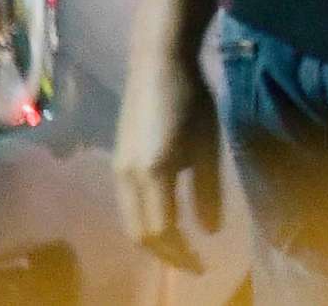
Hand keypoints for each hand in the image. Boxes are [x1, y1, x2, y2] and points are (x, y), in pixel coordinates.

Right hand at [113, 49, 219, 272]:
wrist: (158, 63)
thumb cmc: (192, 98)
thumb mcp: (207, 144)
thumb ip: (207, 189)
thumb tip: (209, 231)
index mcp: (153, 173)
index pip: (161, 231)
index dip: (181, 253)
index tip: (202, 264)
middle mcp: (127, 177)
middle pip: (140, 232)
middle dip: (165, 253)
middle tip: (192, 262)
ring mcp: (117, 169)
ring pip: (130, 221)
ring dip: (153, 239)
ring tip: (181, 246)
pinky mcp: (117, 161)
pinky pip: (127, 205)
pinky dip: (144, 220)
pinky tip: (166, 218)